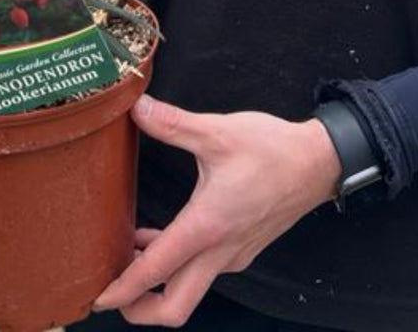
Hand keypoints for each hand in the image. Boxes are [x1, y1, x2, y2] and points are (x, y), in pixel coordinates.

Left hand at [93, 95, 341, 326]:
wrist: (319, 163)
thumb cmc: (272, 150)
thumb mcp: (217, 132)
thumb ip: (173, 123)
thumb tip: (137, 108)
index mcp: (208, 227)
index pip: (157, 270)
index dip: (124, 288)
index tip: (98, 298)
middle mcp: (220, 251)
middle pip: (176, 306)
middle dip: (140, 309)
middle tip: (110, 294)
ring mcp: (234, 255)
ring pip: (190, 290)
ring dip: (158, 283)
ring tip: (128, 257)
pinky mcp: (243, 248)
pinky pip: (204, 272)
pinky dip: (178, 267)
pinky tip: (162, 236)